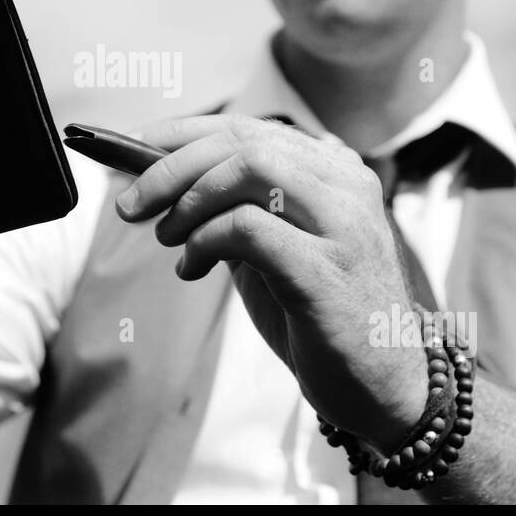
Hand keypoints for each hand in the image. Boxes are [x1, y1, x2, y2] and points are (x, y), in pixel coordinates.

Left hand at [114, 114, 426, 450]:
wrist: (383, 386)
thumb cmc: (322, 316)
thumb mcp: (274, 249)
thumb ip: (236, 209)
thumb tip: (162, 181)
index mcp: (335, 172)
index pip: (249, 129)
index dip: (184, 132)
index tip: (135, 148)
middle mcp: (346, 185)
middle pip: (244, 141)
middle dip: (172, 166)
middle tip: (132, 203)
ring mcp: (343, 223)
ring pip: (250, 168)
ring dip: (189, 199)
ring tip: (167, 236)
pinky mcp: (328, 269)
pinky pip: (249, 227)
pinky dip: (206, 240)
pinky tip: (192, 268)